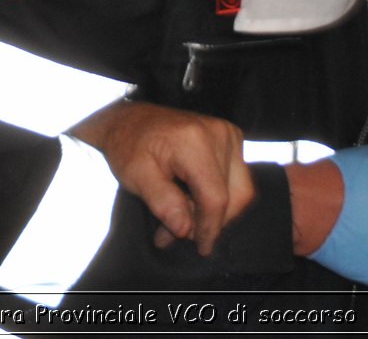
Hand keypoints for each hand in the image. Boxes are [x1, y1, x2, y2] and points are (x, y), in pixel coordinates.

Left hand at [70, 101, 253, 255]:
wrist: (130, 120)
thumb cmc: (128, 145)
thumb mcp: (136, 177)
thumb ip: (163, 204)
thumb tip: (186, 230)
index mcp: (194, 142)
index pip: (215, 197)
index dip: (209, 228)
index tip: (201, 248)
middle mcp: (218, 134)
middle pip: (233, 196)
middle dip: (209, 220)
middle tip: (178, 230)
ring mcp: (227, 134)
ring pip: (239, 190)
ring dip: (214, 210)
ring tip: (181, 214)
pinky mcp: (230, 138)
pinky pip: (236, 178)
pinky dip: (216, 195)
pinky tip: (191, 199)